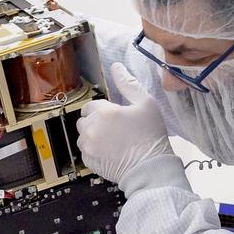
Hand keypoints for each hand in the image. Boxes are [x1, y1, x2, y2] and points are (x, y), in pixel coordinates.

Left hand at [77, 63, 174, 184]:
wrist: (149, 168)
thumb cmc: (151, 135)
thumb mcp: (146, 104)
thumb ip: (128, 83)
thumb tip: (116, 66)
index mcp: (103, 112)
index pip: (90, 106)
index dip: (101, 110)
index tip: (113, 116)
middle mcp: (91, 128)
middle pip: (83, 120)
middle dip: (95, 122)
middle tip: (114, 128)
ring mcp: (88, 147)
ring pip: (82, 136)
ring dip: (92, 136)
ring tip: (111, 140)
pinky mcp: (89, 161)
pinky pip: (85, 152)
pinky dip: (93, 151)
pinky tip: (109, 152)